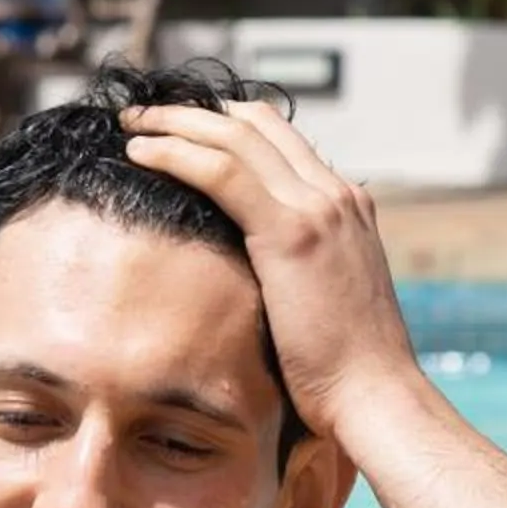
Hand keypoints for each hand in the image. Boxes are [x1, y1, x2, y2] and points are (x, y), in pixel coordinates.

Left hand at [119, 99, 427, 450]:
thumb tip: (256, 279)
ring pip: (235, 138)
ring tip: (131, 123)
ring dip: (176, 122)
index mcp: (346, 207)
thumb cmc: (345, 370)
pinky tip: (141, 153)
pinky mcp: (291, 232)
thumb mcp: (324, 302)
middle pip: (257, 125)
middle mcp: (336, 195)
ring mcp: (318, 208)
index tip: (180, 129)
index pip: (282, 141)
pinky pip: (222, 172)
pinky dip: (176, 153)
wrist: (375, 394)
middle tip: (145, 113)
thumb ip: (298, 272)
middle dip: (195, 113)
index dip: (228, 126)